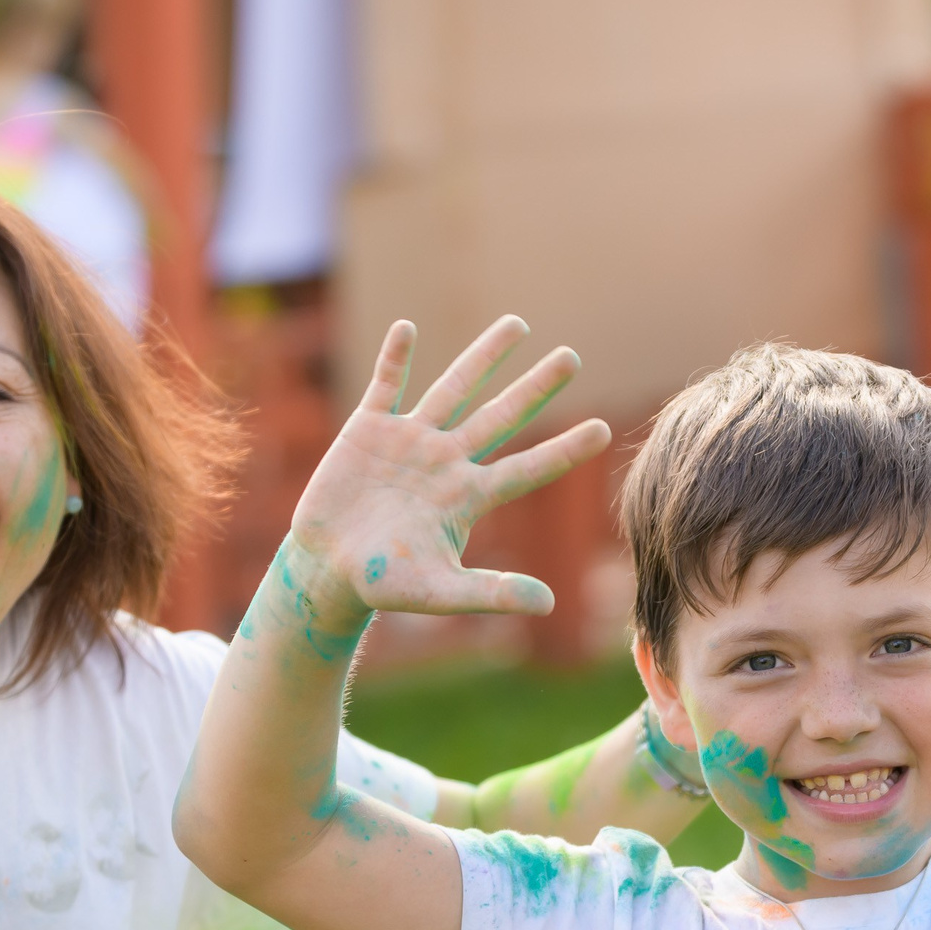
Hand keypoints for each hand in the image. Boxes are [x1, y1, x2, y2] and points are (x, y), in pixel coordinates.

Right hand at [287, 316, 610, 624]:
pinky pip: (385, 385)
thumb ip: (492, 593)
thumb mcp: (440, 592)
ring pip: (454, 387)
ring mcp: (409, 441)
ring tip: (518, 324)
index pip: (527, 469)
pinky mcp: (367, 431)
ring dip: (483, 356)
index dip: (564, 450)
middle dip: (536, 386)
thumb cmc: (383, 585)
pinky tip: (407, 327)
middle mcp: (446, 461)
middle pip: (501, 415)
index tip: (604, 430)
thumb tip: (550, 605)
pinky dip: (394, 358)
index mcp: (467, 496)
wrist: (326, 570)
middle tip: (573, 357)